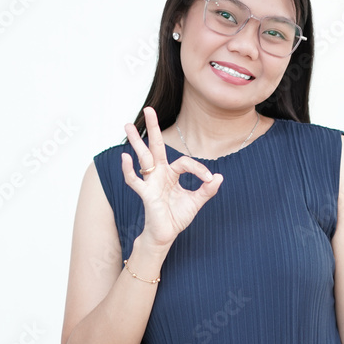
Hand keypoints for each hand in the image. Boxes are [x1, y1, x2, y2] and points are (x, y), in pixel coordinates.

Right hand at [120, 106, 222, 246]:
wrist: (166, 235)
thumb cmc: (177, 217)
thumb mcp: (196, 202)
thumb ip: (207, 190)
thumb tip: (219, 177)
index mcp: (171, 174)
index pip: (185, 162)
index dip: (199, 169)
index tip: (209, 180)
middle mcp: (159, 174)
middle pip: (155, 146)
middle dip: (153, 127)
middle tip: (148, 108)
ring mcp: (150, 182)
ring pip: (143, 157)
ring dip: (135, 141)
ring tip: (127, 125)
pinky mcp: (145, 194)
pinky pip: (134, 180)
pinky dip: (129, 170)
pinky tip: (124, 157)